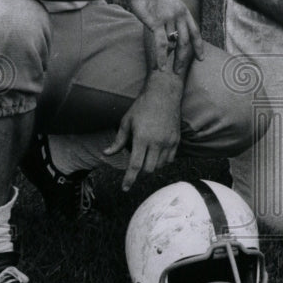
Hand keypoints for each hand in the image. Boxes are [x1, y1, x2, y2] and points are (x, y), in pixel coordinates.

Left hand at [104, 73, 181, 190]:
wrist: (164, 94)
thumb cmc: (142, 106)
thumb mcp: (126, 122)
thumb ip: (118, 141)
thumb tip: (106, 153)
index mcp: (142, 138)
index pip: (135, 165)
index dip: (129, 179)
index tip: (125, 188)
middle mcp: (157, 142)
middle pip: (148, 169)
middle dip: (140, 172)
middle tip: (135, 167)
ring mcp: (168, 141)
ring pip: (160, 166)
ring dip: (151, 167)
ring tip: (146, 158)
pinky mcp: (176, 140)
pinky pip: (170, 159)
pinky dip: (162, 162)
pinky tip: (156, 155)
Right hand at [124, 0, 203, 73]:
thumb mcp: (167, 2)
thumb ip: (172, 15)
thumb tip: (172, 32)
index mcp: (184, 10)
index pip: (195, 31)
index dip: (199, 46)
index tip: (201, 58)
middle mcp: (179, 14)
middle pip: (186, 41)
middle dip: (185, 58)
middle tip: (180, 71)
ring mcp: (169, 18)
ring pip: (174, 44)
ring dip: (173, 60)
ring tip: (171, 72)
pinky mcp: (156, 22)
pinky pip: (162, 44)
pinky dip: (162, 57)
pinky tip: (161, 67)